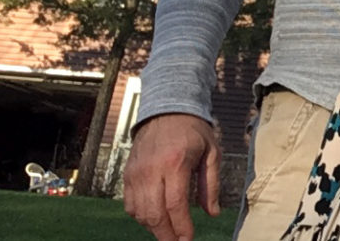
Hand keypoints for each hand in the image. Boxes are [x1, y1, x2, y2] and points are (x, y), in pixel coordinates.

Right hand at [123, 113, 220, 240]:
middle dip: (166, 234)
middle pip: (153, 214)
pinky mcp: (127, 174)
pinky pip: (129, 205)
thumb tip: (212, 213)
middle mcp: (151, 170)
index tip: (188, 238)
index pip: (175, 204)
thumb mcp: (211, 153)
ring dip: (153, 228)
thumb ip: (211, 184)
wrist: (166, 110)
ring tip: (169, 232)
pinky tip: (154, 218)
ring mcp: (136, 173)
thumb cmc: (193, 132)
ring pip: (139, 212)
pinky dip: (140, 216)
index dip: (181, 226)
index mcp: (175, 163)